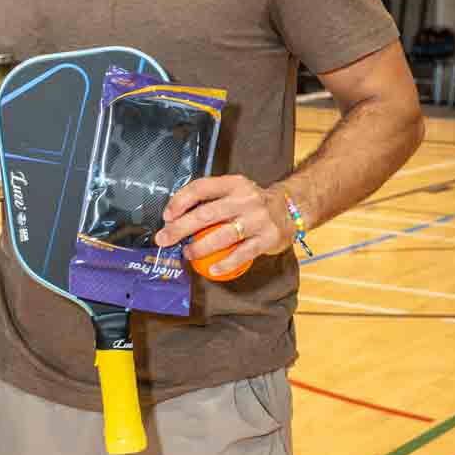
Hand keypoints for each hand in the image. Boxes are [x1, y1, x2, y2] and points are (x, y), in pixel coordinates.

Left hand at [153, 175, 293, 275]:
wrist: (291, 210)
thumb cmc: (252, 204)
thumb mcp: (234, 192)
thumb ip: (210, 201)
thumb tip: (174, 219)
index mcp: (234, 184)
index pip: (201, 188)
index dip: (180, 201)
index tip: (167, 216)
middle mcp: (246, 198)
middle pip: (207, 214)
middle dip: (180, 228)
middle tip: (163, 239)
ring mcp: (258, 218)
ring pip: (222, 235)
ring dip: (200, 247)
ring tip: (187, 254)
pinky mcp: (268, 238)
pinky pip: (242, 254)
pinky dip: (225, 264)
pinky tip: (212, 270)